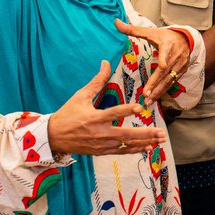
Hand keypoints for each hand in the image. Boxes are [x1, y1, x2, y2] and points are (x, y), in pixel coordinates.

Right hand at [47, 61, 166, 155]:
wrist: (52, 137)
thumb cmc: (67, 114)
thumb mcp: (80, 96)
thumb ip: (97, 81)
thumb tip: (106, 62)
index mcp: (94, 118)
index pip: (113, 113)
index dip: (126, 110)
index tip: (139, 107)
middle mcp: (99, 133)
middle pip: (126, 134)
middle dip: (146, 134)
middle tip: (162, 132)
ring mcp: (101, 144)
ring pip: (127, 145)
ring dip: (145, 142)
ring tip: (160, 140)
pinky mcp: (101, 151)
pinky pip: (121, 151)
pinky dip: (135, 150)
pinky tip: (148, 148)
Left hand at [116, 19, 189, 103]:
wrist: (185, 39)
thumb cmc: (165, 36)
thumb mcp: (150, 31)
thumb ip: (132, 29)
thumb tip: (116, 22)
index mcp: (168, 45)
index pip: (166, 52)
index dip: (165, 59)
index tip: (163, 65)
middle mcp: (175, 56)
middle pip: (165, 71)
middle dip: (156, 83)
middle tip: (146, 93)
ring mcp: (180, 65)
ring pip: (169, 80)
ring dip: (159, 91)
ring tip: (148, 100)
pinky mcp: (182, 72)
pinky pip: (172, 83)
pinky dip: (163, 91)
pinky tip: (155, 98)